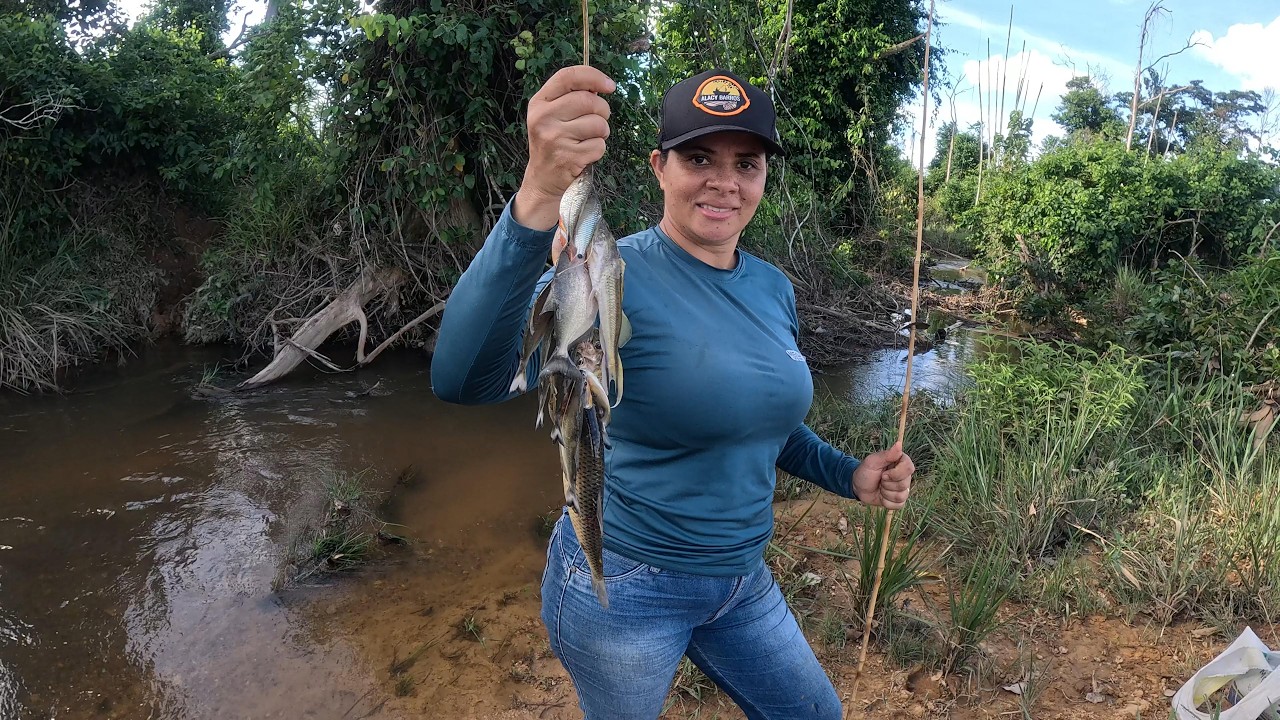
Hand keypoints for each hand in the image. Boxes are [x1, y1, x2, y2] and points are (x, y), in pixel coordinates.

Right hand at [513, 65, 615, 229]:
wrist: (542, 179)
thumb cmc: (553, 142)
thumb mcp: (551, 115)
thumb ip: (571, 96)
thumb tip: (603, 85)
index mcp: (539, 103)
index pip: (569, 76)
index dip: (594, 76)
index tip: (610, 86)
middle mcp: (543, 118)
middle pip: (589, 100)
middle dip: (602, 110)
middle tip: (597, 120)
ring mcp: (555, 139)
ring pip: (598, 124)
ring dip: (601, 132)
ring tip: (587, 139)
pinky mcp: (569, 157)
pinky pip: (599, 145)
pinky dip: (598, 150)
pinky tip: (584, 154)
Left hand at [852, 442, 914, 509]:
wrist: (858, 487)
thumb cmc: (865, 471)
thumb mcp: (872, 461)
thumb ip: (887, 454)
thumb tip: (899, 444)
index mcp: (900, 463)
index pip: (909, 468)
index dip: (896, 474)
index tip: (883, 474)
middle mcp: (905, 475)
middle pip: (905, 484)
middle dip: (887, 484)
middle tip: (880, 480)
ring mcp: (903, 489)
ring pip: (901, 496)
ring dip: (886, 493)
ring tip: (880, 487)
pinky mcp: (899, 500)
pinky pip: (898, 505)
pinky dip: (887, 502)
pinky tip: (881, 496)